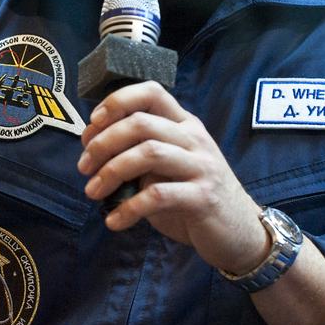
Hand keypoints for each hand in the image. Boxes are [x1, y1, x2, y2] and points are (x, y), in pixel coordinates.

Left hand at [77, 81, 267, 273]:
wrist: (240, 232)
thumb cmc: (195, 197)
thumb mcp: (169, 168)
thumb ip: (141, 154)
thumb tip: (93, 149)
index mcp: (184, 125)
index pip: (151, 92)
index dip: (117, 102)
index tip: (92, 125)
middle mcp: (194, 139)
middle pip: (141, 123)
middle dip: (103, 143)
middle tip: (84, 167)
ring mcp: (201, 166)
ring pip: (148, 153)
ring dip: (111, 172)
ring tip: (92, 192)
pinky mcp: (203, 198)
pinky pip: (157, 196)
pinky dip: (128, 209)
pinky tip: (114, 221)